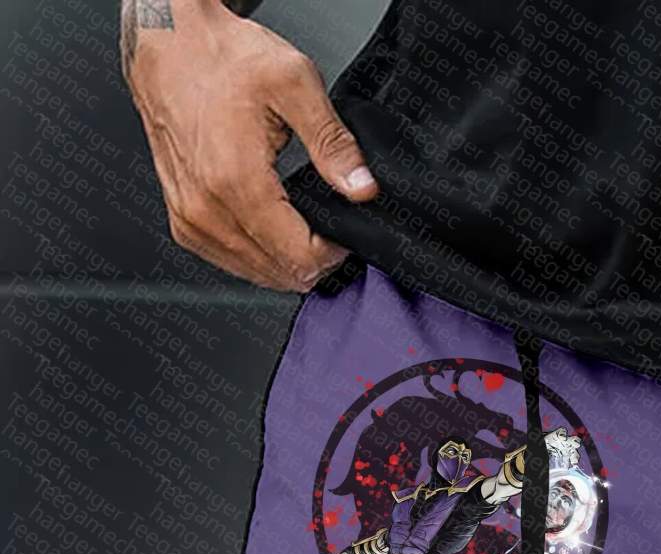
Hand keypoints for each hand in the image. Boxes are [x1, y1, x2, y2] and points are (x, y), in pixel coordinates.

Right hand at [121, 0, 378, 290]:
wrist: (169, 43)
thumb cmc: (222, 57)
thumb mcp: (294, 83)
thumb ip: (333, 143)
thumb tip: (361, 188)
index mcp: (235, 180)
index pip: (300, 257)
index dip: (333, 252)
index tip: (344, 233)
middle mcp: (205, 206)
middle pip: (280, 272)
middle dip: (314, 258)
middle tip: (327, 225)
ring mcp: (189, 217)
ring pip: (256, 273)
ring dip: (287, 260)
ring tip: (301, 223)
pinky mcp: (182, 220)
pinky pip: (230, 261)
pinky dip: (259, 254)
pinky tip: (273, 228)